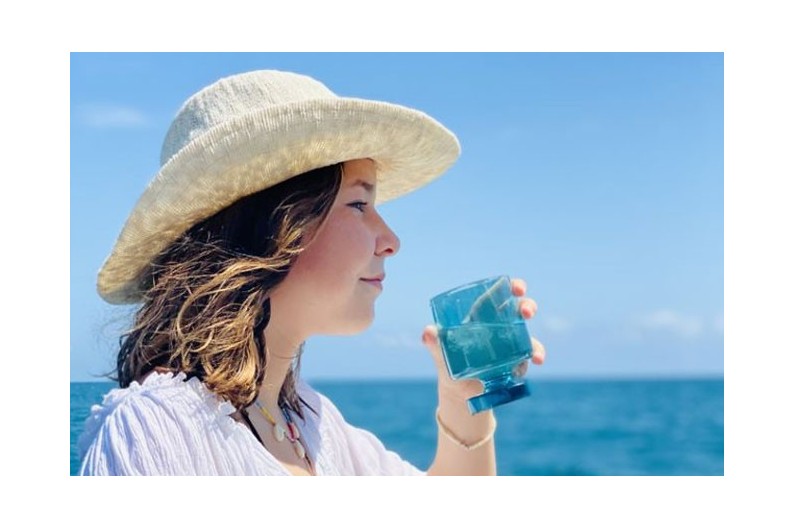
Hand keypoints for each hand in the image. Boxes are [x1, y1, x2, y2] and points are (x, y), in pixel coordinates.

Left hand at [422, 277, 546, 403]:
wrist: (456, 392)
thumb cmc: (448, 362)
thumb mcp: (440, 352)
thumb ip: (435, 342)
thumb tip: (428, 332)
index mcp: (482, 316)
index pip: (500, 295)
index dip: (512, 287)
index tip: (518, 288)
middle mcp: (500, 328)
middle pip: (520, 311)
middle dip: (528, 306)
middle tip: (526, 312)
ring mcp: (511, 347)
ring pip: (529, 338)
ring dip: (536, 344)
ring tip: (536, 355)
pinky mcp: (515, 365)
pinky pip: (527, 362)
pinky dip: (532, 363)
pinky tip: (530, 367)